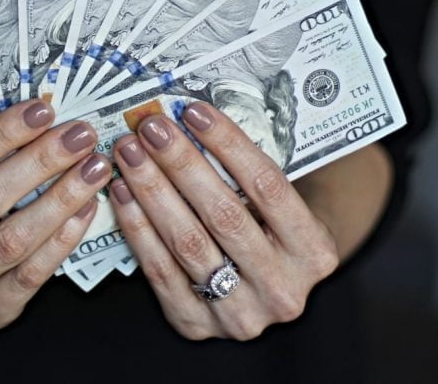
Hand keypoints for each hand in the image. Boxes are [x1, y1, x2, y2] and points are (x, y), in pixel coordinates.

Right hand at [0, 100, 111, 330]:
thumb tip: (44, 119)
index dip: (0, 135)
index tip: (42, 110)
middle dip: (39, 164)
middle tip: (80, 136)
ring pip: (11, 242)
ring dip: (60, 200)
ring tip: (92, 168)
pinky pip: (30, 276)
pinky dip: (63, 239)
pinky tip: (85, 207)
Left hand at [108, 101, 338, 340]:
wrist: (272, 290)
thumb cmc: (273, 232)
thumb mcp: (283, 206)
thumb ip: (248, 174)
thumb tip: (190, 119)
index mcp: (314, 252)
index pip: (268, 187)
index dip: (228, 144)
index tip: (193, 111)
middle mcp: (282, 289)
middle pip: (223, 214)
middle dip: (180, 163)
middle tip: (150, 127)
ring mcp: (239, 314)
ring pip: (187, 242)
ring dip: (152, 190)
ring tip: (130, 153)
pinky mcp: (197, 326)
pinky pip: (159, 270)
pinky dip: (137, 226)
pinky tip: (123, 192)